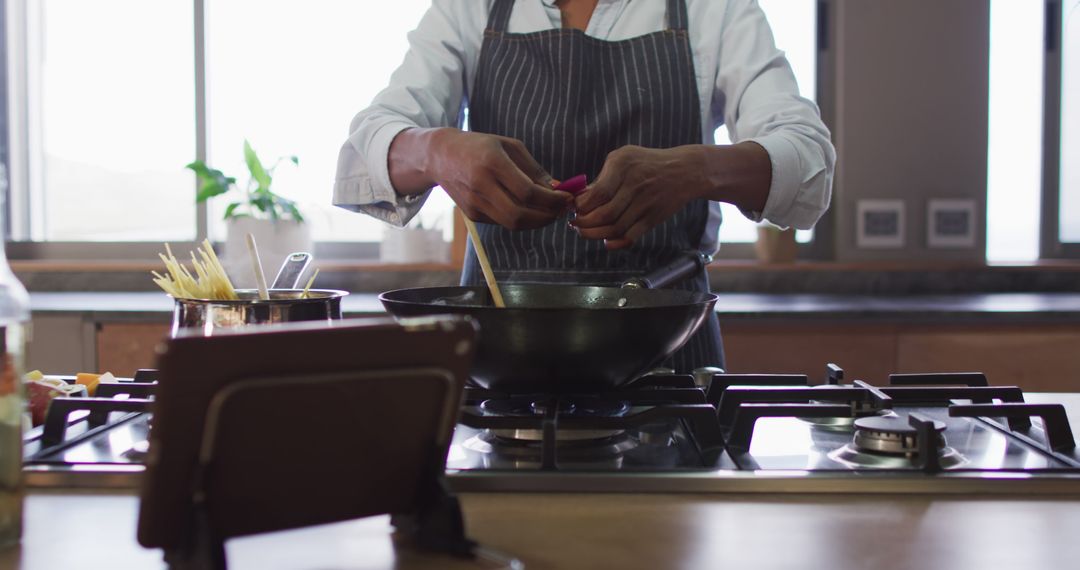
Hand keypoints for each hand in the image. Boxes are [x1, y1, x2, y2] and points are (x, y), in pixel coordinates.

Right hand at [427, 129, 571, 228]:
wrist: (441, 156)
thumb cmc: (479, 146)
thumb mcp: (508, 146)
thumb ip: (533, 168)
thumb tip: (558, 188)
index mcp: (492, 162)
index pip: (527, 191)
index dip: (551, 199)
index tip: (567, 197)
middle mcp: (480, 185)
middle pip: (520, 214)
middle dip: (547, 216)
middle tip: (562, 210)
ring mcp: (474, 203)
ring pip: (512, 223)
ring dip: (537, 222)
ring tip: (550, 213)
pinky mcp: (472, 214)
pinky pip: (503, 222)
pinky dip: (521, 220)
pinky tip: (531, 211)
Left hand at [571, 145, 703, 249]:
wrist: (684, 171)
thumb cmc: (646, 163)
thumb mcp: (623, 158)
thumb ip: (602, 177)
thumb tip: (580, 199)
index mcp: (623, 165)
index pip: (598, 193)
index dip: (582, 206)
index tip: (574, 209)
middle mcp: (635, 184)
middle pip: (604, 214)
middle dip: (585, 224)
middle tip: (576, 224)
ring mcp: (646, 202)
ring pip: (616, 228)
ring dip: (596, 235)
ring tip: (585, 232)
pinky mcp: (654, 217)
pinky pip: (632, 236)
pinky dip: (617, 243)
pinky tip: (607, 242)